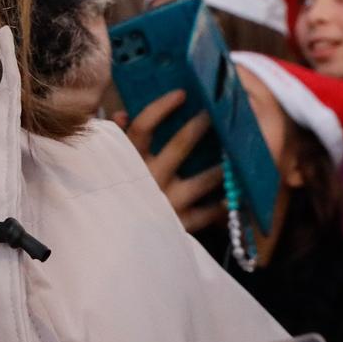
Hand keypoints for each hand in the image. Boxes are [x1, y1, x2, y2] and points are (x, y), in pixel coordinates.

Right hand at [118, 90, 222, 232]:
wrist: (112, 246)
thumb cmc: (113, 198)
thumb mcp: (106, 168)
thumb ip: (116, 141)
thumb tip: (122, 115)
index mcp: (127, 162)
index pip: (142, 127)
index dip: (161, 108)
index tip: (181, 94)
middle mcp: (148, 180)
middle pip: (179, 146)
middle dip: (201, 126)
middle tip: (217, 113)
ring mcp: (166, 203)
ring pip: (202, 180)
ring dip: (222, 165)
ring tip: (236, 152)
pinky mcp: (179, 226)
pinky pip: (207, 213)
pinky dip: (222, 204)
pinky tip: (234, 194)